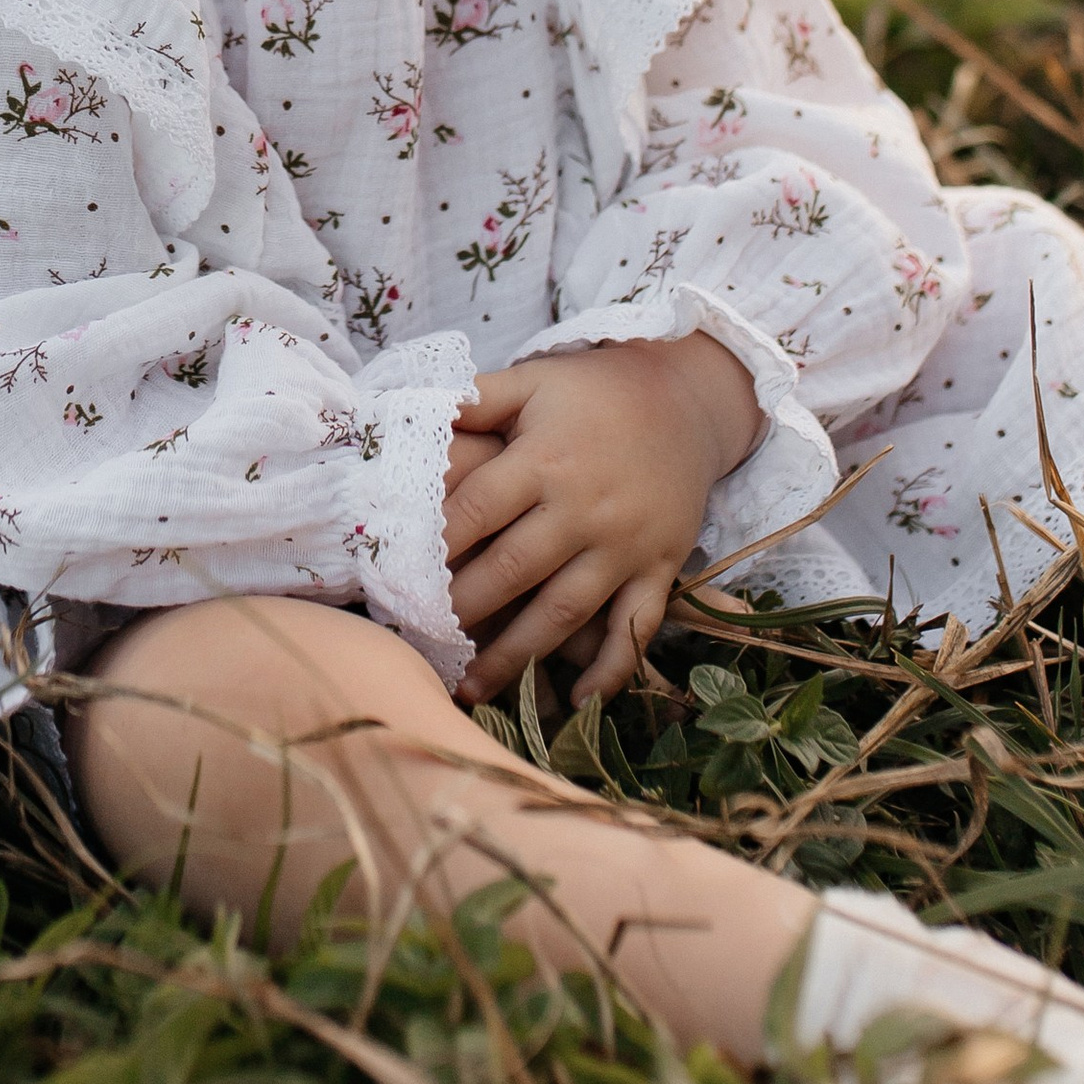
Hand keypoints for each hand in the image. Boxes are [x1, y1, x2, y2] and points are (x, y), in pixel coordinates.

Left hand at [443, 333, 761, 707]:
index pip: (478, 509)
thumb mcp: (535, 380)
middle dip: (463, 610)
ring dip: (516, 656)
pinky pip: (635, 627)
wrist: (687, 401)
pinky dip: (611, 670)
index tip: (396, 577)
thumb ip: (477, 398)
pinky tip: (576, 704)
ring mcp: (625, 544)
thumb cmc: (595, 392)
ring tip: (470, 689)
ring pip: (564, 612)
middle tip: (420, 643)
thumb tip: (410, 407)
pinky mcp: (659, 568)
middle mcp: (584, 507)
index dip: (435, 545)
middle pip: (513, 569)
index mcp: (545, 459)